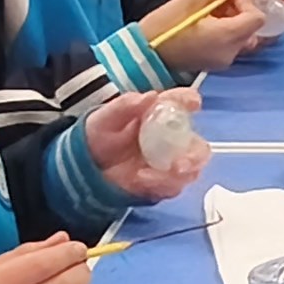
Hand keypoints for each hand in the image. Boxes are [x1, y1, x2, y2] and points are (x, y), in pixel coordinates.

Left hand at [84, 87, 211, 200]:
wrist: (85, 166)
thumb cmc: (99, 135)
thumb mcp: (105, 117)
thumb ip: (126, 105)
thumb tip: (150, 96)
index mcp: (161, 114)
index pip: (185, 103)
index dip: (191, 101)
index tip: (192, 104)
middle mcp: (173, 138)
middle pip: (199, 145)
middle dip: (195, 155)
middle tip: (180, 164)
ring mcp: (171, 162)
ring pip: (192, 170)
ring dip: (178, 175)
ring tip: (150, 175)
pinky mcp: (164, 183)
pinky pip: (173, 187)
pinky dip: (159, 185)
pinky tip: (141, 179)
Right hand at [145, 0, 264, 75]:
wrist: (143, 54)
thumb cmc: (164, 26)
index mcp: (227, 37)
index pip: (258, 17)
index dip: (246, 2)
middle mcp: (231, 53)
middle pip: (252, 27)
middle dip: (239, 10)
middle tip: (216, 1)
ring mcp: (224, 61)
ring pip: (242, 35)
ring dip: (231, 20)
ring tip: (208, 12)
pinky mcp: (215, 64)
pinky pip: (230, 44)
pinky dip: (224, 31)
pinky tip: (204, 24)